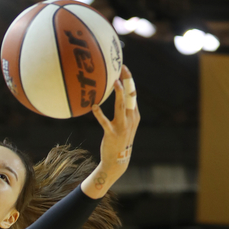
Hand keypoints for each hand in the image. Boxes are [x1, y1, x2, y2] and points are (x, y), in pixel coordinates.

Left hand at [83, 66, 139, 197]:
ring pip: (121, 106)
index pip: (134, 94)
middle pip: (130, 96)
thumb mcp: (126, 124)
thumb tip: (119, 94)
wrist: (117, 161)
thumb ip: (124, 110)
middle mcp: (130, 119)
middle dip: (127, 81)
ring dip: (118, 93)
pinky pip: (105, 122)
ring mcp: (122, 127)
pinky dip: (99, 114)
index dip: (129, 80)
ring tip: (114, 81)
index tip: (123, 67)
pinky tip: (94, 106)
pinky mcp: (112, 134)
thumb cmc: (119, 140)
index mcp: (134, 115)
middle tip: (121, 67)